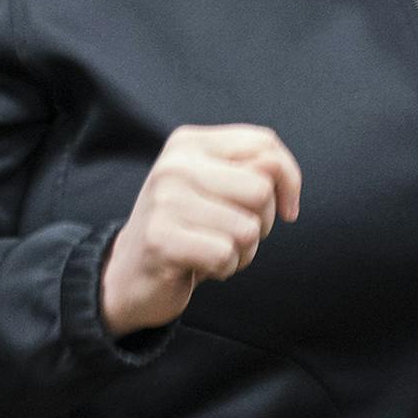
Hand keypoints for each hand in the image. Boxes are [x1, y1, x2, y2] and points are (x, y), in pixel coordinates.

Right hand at [100, 125, 302, 337]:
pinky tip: (200, 266)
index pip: (265, 144)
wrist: (127, 275)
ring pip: (248, 229)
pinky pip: (225, 255)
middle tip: (233, 233)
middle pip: (261, 190)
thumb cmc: (188, 228)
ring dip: (243, 251)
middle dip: (263, 222)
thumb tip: (285, 185)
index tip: (285, 207)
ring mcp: (164, 201)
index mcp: (190, 143)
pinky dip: (224, 268)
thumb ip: (254, 172)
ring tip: (213, 249)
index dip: (289, 180)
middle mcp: (175, 165)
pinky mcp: (160, 239)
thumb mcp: (218, 188)